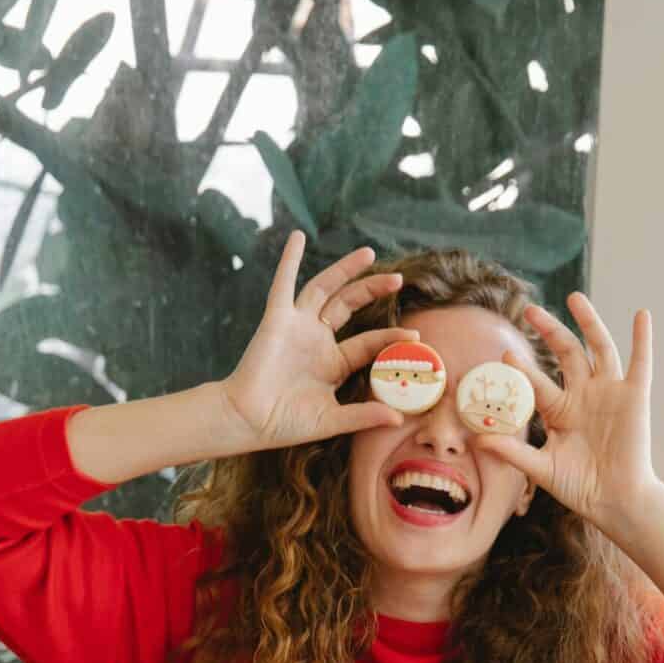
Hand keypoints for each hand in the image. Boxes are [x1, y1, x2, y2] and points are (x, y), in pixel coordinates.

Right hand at [219, 231, 407, 450]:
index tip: (416, 336)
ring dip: (344, 270)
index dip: (391, 338)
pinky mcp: (276, 319)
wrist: (248, 421)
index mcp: (333, 364)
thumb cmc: (284, 424)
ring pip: (324, 288)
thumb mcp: (331, 421)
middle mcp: (317, 340)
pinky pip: (283, 284)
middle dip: (372, 290)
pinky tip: (298, 238)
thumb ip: (363, 416)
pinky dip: (289, 260)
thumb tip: (398, 419)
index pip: (368, 343)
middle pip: (349, 305)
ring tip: (368, 254)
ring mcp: (297, 327)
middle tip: (398, 280)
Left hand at [484, 293, 660, 533]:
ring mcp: (609, 392)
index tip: (505, 353)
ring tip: (574, 297)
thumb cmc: (578, 487)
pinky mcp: (635, 397)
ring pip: (599, 348)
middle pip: (566, 353)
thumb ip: (512, 452)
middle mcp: (584, 395)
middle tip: (530, 310)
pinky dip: (643, 339)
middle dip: (550, 330)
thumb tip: (479, 439)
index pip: (538, 382)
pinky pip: (640, 362)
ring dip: (589, 321)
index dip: (523, 368)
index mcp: (560, 410)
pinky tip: (641, 315)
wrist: (614, 501)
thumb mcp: (541, 468)